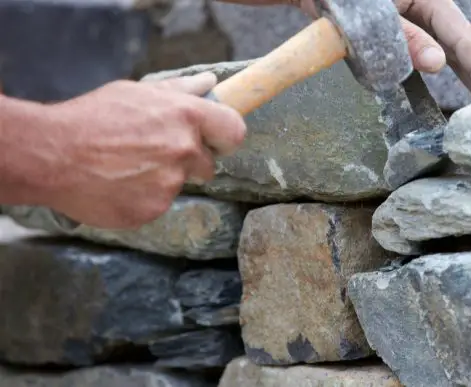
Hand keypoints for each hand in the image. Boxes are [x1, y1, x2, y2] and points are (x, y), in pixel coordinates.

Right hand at [45, 72, 245, 228]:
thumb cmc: (92, 118)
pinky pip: (158, 204)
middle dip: (186, 161)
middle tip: (150, 152)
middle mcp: (184, 150)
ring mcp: (170, 183)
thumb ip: (180, 92)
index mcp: (185, 116)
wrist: (51, 155)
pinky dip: (143, 198)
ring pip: (179, 184)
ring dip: (161, 179)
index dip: (224, 138)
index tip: (214, 141)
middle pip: (207, 164)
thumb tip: (210, 82)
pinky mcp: (154, 209)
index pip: (234, 131)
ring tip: (125, 167)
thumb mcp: (137, 93)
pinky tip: (118, 184)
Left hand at [216, 0, 470, 98]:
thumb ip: (401, 35)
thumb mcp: (366, 12)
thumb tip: (438, 64)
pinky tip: (419, 91)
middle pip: (450, 38)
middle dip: (470, 71)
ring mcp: (392, 14)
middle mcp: (412, 1)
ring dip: (444, 74)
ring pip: (426, 47)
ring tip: (468, 101)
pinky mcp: (370, 25)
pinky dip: (409, 70)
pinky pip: (399, 50)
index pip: (458, 33)